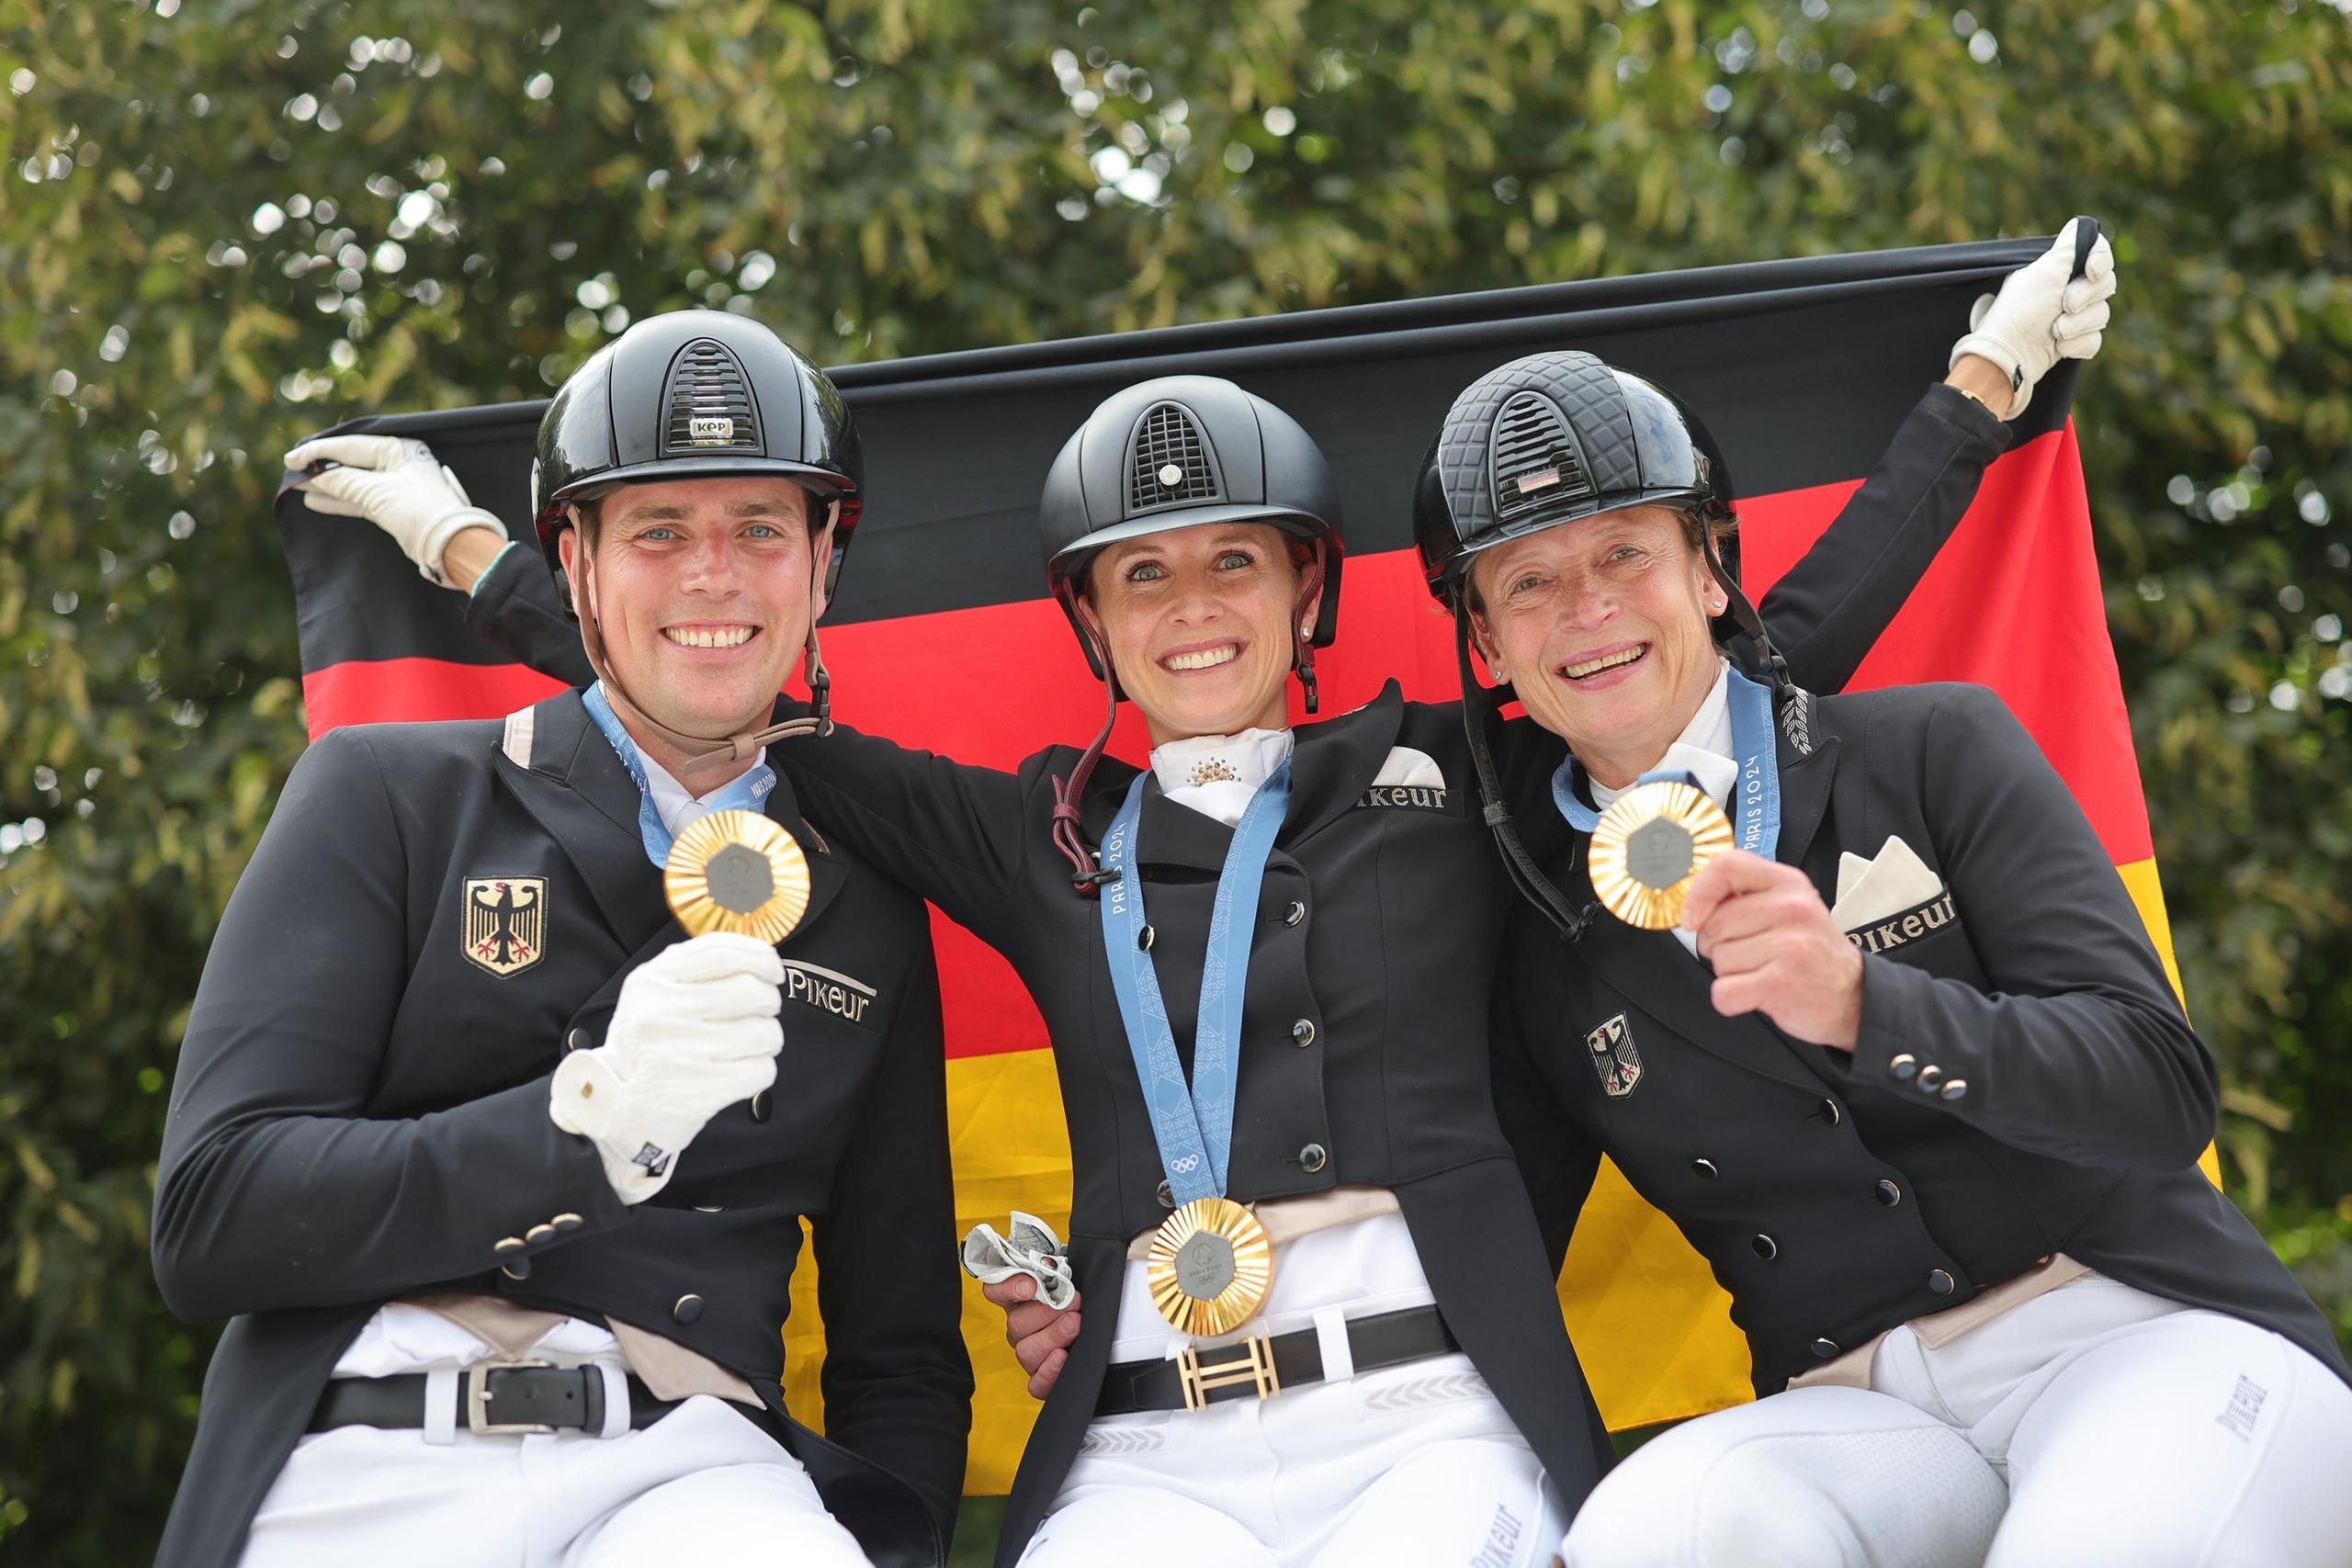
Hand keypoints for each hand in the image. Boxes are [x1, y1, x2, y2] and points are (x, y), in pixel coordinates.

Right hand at [285, 433, 506, 586]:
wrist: (450, 545)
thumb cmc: (419, 511)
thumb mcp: (377, 492)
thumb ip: (344, 482)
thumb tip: (316, 477)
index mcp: (400, 450)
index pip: (352, 445)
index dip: (320, 452)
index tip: (293, 458)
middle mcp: (398, 463)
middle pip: (351, 462)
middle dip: (322, 468)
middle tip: (292, 469)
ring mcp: (395, 486)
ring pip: (354, 482)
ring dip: (327, 485)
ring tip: (297, 486)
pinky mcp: (393, 507)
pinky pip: (360, 500)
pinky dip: (339, 500)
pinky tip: (315, 501)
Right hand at [549, 932, 784, 1200]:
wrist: (621, 1111)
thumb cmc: (650, 1046)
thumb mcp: (653, 996)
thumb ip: (695, 968)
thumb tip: (760, 956)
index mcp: (649, 982)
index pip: (721, 952)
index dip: (760, 958)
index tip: (774, 971)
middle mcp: (660, 1014)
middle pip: (751, 992)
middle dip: (768, 1003)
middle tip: (761, 1013)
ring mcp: (679, 1055)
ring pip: (763, 1032)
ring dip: (769, 1039)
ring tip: (751, 1045)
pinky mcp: (699, 1093)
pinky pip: (761, 1071)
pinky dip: (761, 1071)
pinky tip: (741, 1071)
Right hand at [983, 1273, 1082, 1398]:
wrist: (1096, 1320)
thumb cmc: (1078, 1297)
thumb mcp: (1068, 1277)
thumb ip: (1055, 1271)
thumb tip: (1056, 1271)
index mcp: (1019, 1298)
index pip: (996, 1291)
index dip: (1008, 1288)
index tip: (1031, 1285)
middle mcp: (1019, 1326)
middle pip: (1017, 1323)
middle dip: (1047, 1313)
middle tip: (1072, 1304)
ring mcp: (1028, 1352)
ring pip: (1026, 1351)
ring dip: (1053, 1337)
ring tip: (1074, 1326)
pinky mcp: (1041, 1377)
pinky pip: (1035, 1383)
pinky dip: (1048, 1372)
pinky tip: (1062, 1357)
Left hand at [1682, 850, 1863, 1050]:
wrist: (1854, 997)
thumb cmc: (1810, 951)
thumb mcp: (1788, 908)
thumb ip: (1745, 897)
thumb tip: (1692, 905)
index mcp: (1787, 883)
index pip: (1727, 866)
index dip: (1698, 893)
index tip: (1692, 917)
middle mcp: (1791, 908)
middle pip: (1713, 924)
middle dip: (1718, 946)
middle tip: (1752, 955)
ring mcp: (1788, 946)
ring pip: (1718, 960)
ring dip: (1731, 974)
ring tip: (1764, 972)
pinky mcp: (1781, 983)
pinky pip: (1723, 992)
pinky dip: (1732, 1000)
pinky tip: (1760, 994)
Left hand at [1948, 218, 2116, 417]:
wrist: (2008, 354)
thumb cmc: (2020, 309)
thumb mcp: (2044, 272)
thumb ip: (2068, 247)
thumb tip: (2080, 224)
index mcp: (2061, 269)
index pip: (2099, 254)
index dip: (2101, 261)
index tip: (2091, 271)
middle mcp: (2070, 289)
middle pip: (2105, 285)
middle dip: (2085, 297)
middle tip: (2064, 304)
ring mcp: (2074, 317)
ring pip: (2102, 315)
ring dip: (2077, 325)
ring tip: (2054, 331)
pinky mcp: (2074, 342)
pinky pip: (2094, 341)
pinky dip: (2077, 345)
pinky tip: (2058, 347)